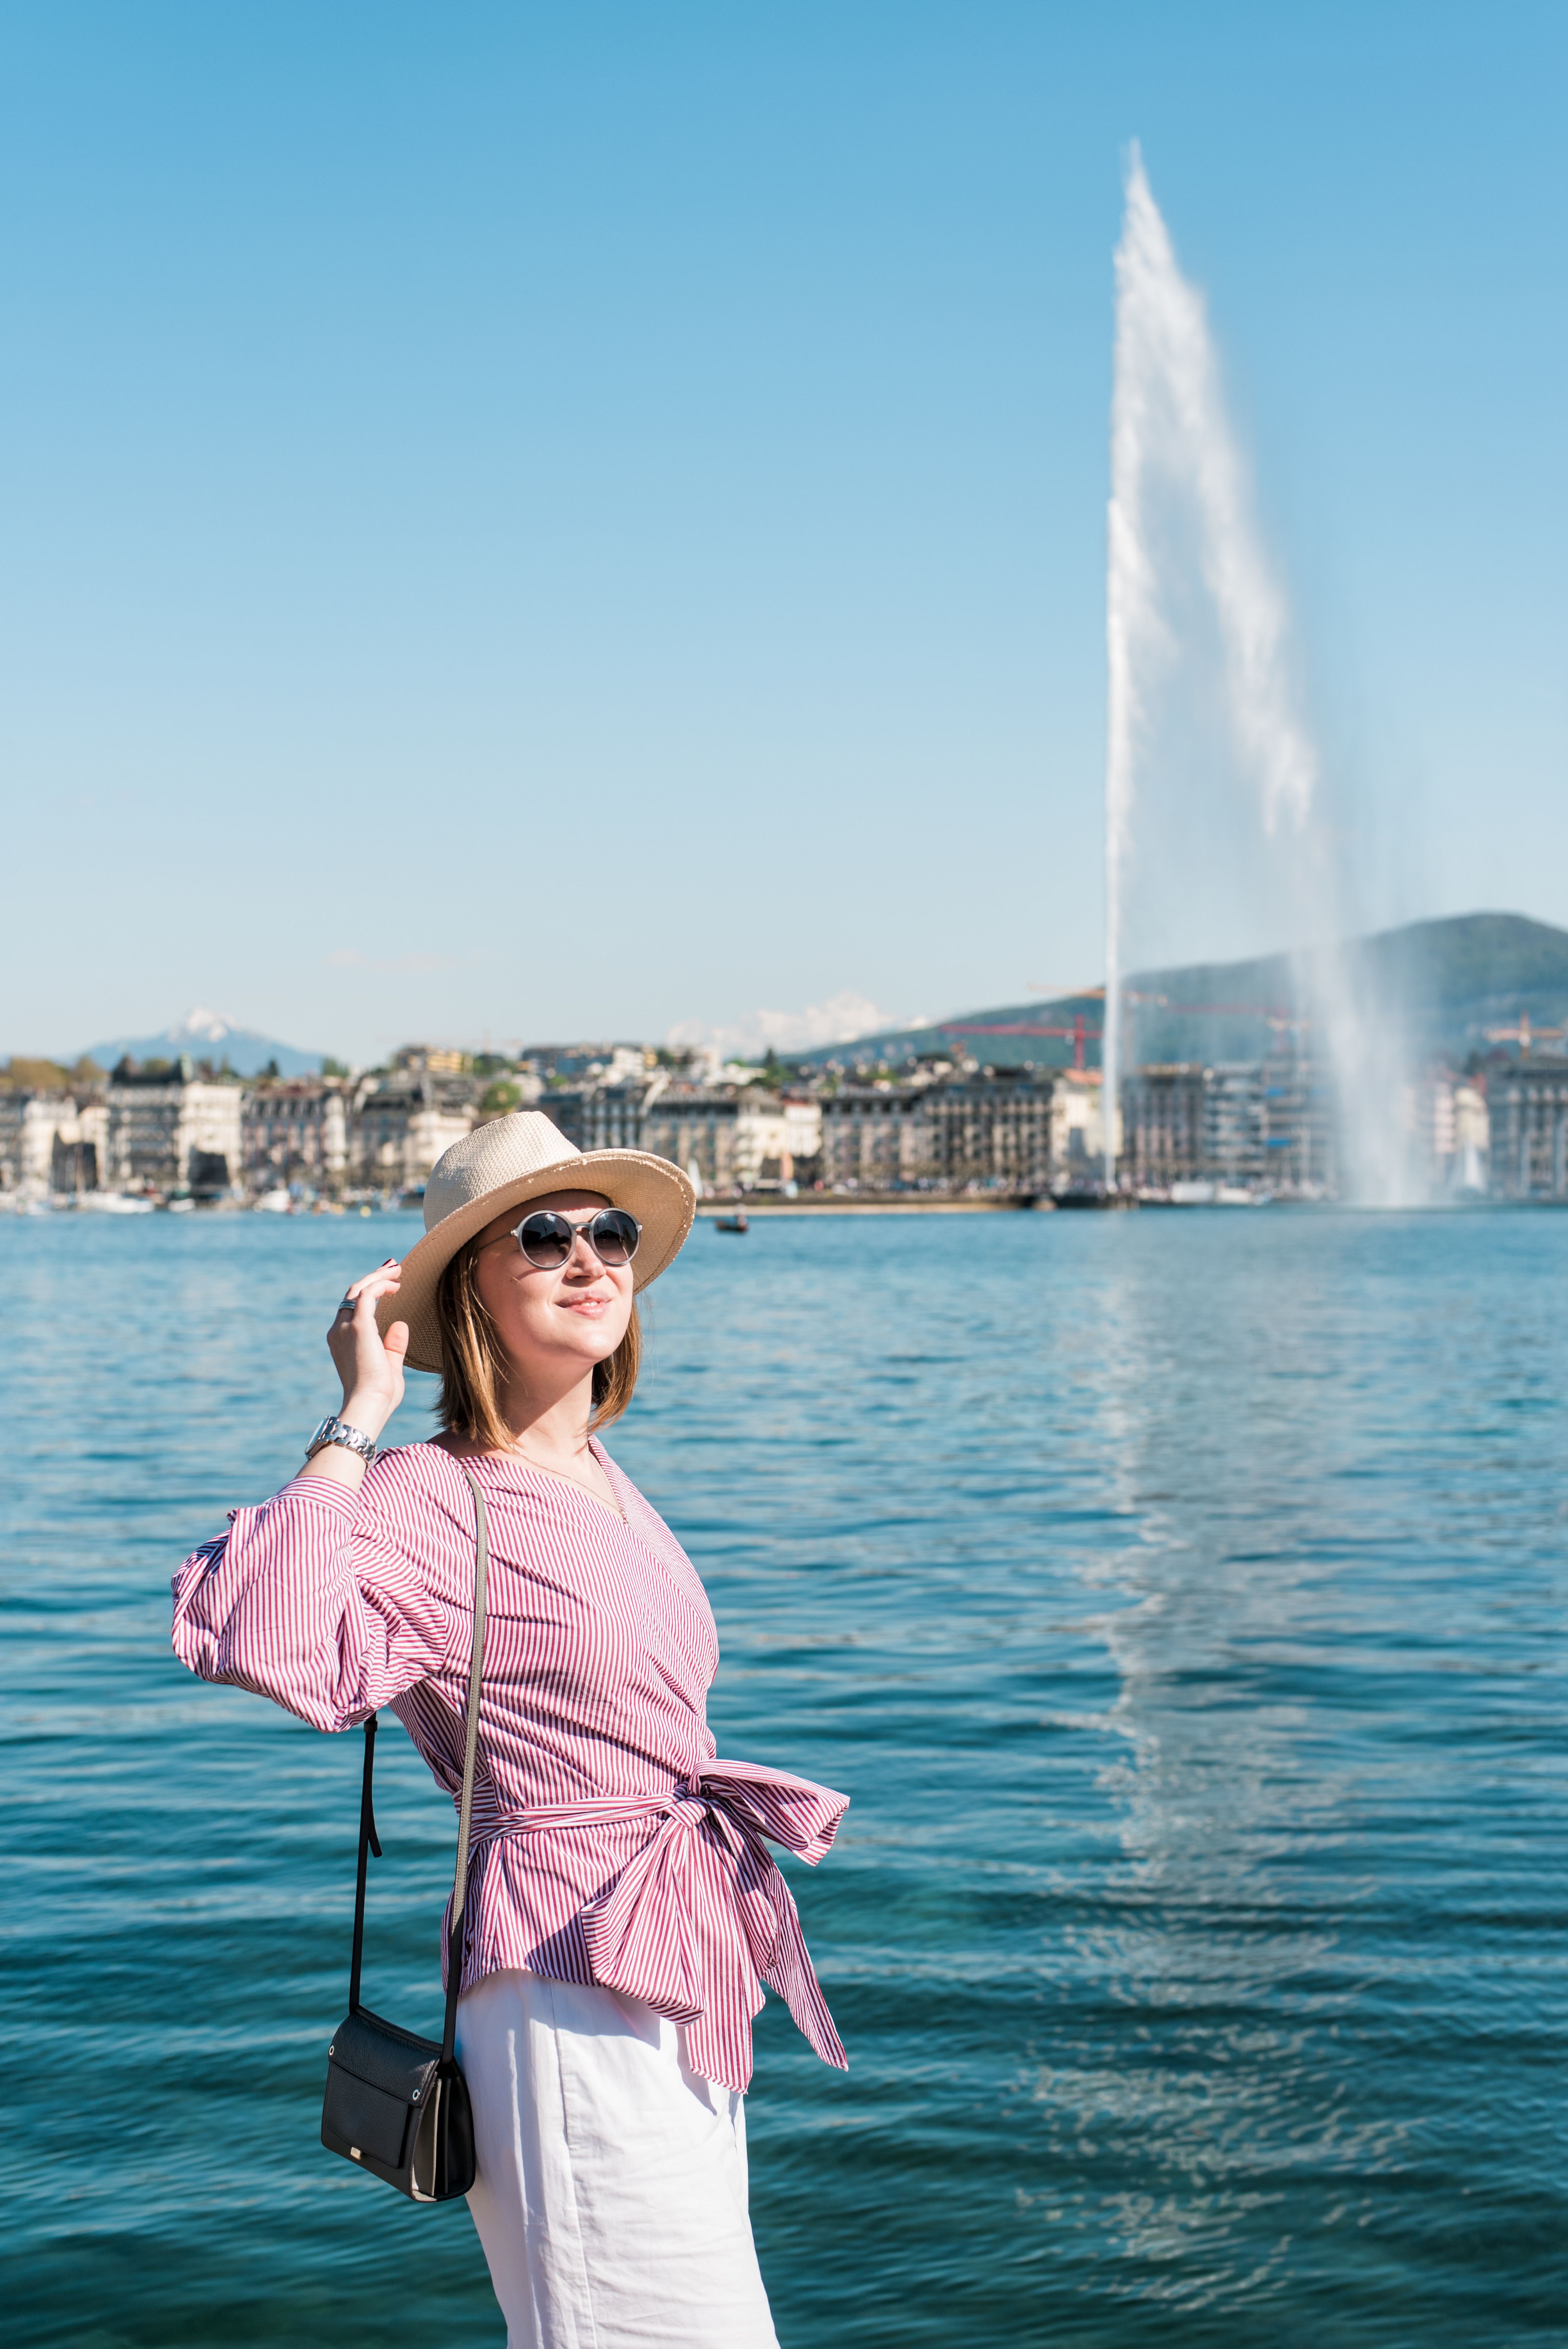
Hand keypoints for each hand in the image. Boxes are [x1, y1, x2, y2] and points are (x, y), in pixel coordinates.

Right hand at [326, 1259, 407, 1440]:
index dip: (369, 1291)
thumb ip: (393, 1345)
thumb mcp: (389, 1366)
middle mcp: (339, 1331)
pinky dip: (380, 1286)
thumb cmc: (379, 1395)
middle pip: (353, 1293)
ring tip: (397, 1270)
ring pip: (358, 1289)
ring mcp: (345, 1328)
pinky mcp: (358, 1327)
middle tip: (393, 1268)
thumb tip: (400, 1324)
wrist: (369, 1405)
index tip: (389, 1282)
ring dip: (378, 1277)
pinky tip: (395, 1286)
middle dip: (373, 1277)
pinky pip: (367, 1295)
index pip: (352, 1308)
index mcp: (342, 1341)